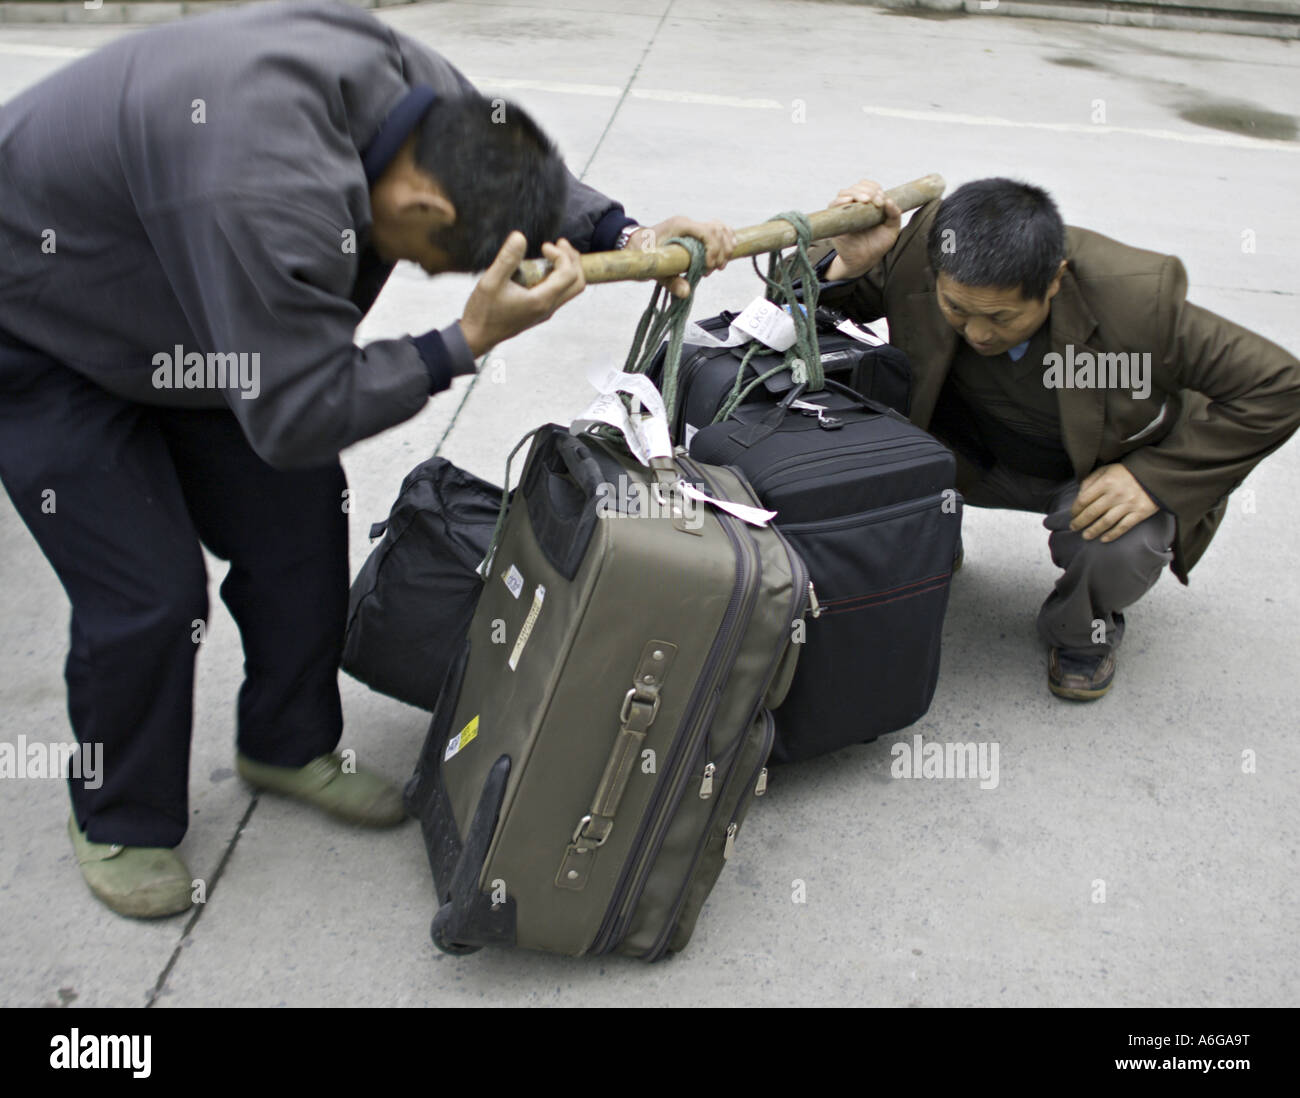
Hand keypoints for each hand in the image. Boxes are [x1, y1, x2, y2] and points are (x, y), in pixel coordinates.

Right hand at [460, 232, 585, 356]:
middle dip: (573, 260)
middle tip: (559, 244)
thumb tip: (519, 237)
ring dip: (568, 268)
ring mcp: (545, 311)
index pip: (568, 274)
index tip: (543, 246)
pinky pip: (559, 293)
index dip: (561, 255)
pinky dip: (558, 277)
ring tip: (553, 252)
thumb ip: (507, 258)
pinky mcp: (539, 312)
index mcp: (541, 300)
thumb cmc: (483, 312)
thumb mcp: (491, 281)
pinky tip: (542, 267)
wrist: (477, 336)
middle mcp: (548, 308)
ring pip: (570, 289)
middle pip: (578, 283)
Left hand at [625, 216, 735, 299]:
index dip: (714, 250)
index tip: (709, 267)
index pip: (707, 232)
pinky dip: (726, 240)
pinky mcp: (696, 232)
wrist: (636, 245)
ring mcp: (693, 226)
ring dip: (725, 247)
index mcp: (679, 226)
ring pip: (721, 228)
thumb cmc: (642, 254)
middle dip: (721, 252)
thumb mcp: (655, 269)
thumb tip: (686, 292)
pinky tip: (727, 253)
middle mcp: (688, 223)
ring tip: (719, 265)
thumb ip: (671, 281)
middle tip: (712, 270)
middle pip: (718, 230)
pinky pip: (718, 230)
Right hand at [824, 179, 900, 281]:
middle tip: (876, 202)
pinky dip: (840, 201)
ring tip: (865, 200)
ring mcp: (844, 211)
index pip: (869, 186)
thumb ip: (894, 215)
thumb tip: (889, 200)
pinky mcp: (835, 220)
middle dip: (868, 191)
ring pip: (844, 193)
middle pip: (857, 187)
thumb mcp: (892, 229)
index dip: (876, 189)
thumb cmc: (878, 244)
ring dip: (855, 193)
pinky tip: (849, 201)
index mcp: (869, 203)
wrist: (865, 260)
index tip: (882, 201)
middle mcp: (855, 205)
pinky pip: (833, 205)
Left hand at [1069, 464, 1159, 541]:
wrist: (1156, 474)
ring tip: (1085, 536)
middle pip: (1092, 512)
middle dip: (1080, 522)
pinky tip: (1103, 539)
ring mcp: (1128, 504)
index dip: (1075, 509)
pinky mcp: (1140, 512)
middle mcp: (1116, 494)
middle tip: (1073, 528)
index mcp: (1106, 482)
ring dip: (1093, 531)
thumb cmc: (1127, 472)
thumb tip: (1079, 495)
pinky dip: (1112, 534)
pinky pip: (1123, 526)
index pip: (1084, 499)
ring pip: (1106, 522)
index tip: (1072, 515)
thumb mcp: (1107, 469)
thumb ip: (1091, 480)